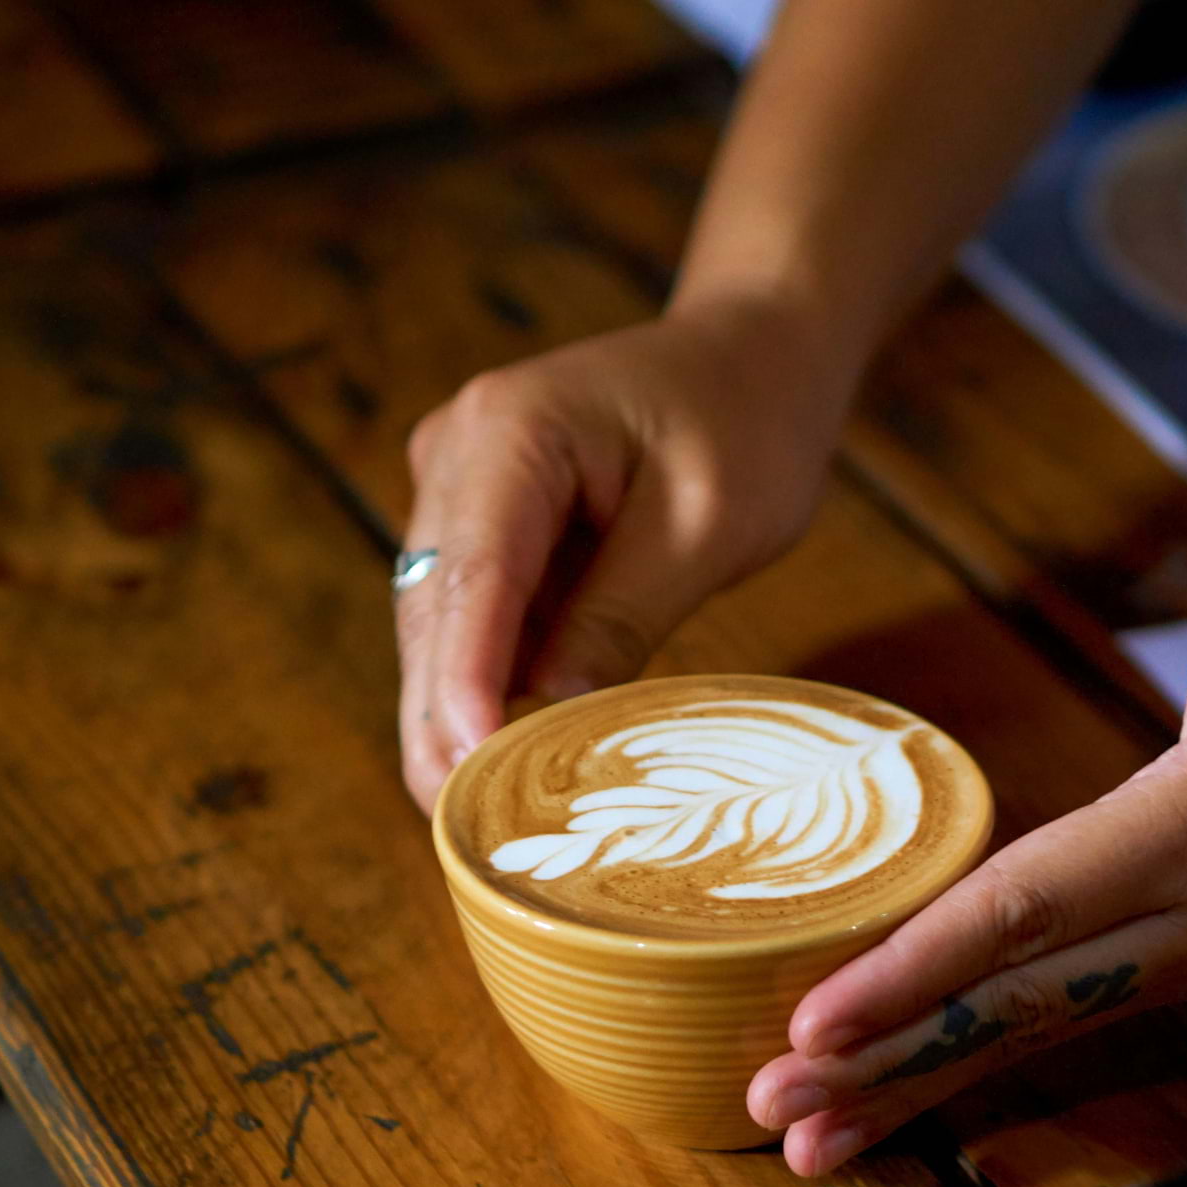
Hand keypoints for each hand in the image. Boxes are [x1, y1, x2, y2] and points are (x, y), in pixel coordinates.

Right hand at [396, 297, 850, 811]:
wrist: (751, 352)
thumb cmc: (747, 422)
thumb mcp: (705, 525)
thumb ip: (623, 614)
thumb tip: (549, 713)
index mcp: (510, 430)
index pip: (473, 577)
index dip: (463, 684)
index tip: (462, 771)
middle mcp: (457, 453)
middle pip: (435, 613)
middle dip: (444, 722)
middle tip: (468, 834)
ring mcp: (457, 488)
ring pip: (441, 628)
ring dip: (460, 715)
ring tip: (486, 820)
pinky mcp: (481, 525)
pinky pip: (472, 622)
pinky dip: (489, 687)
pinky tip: (507, 764)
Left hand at [746, 508, 1186, 1174]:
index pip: (1036, 909)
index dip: (921, 966)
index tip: (815, 1018)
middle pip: (1018, 1003)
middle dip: (890, 1061)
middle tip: (770, 1109)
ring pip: (1034, 1031)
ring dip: (917, 1084)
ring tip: (803, 1139)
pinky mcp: (1185, 956)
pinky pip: (1060, 1018)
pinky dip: (970, 1057)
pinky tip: (893, 1092)